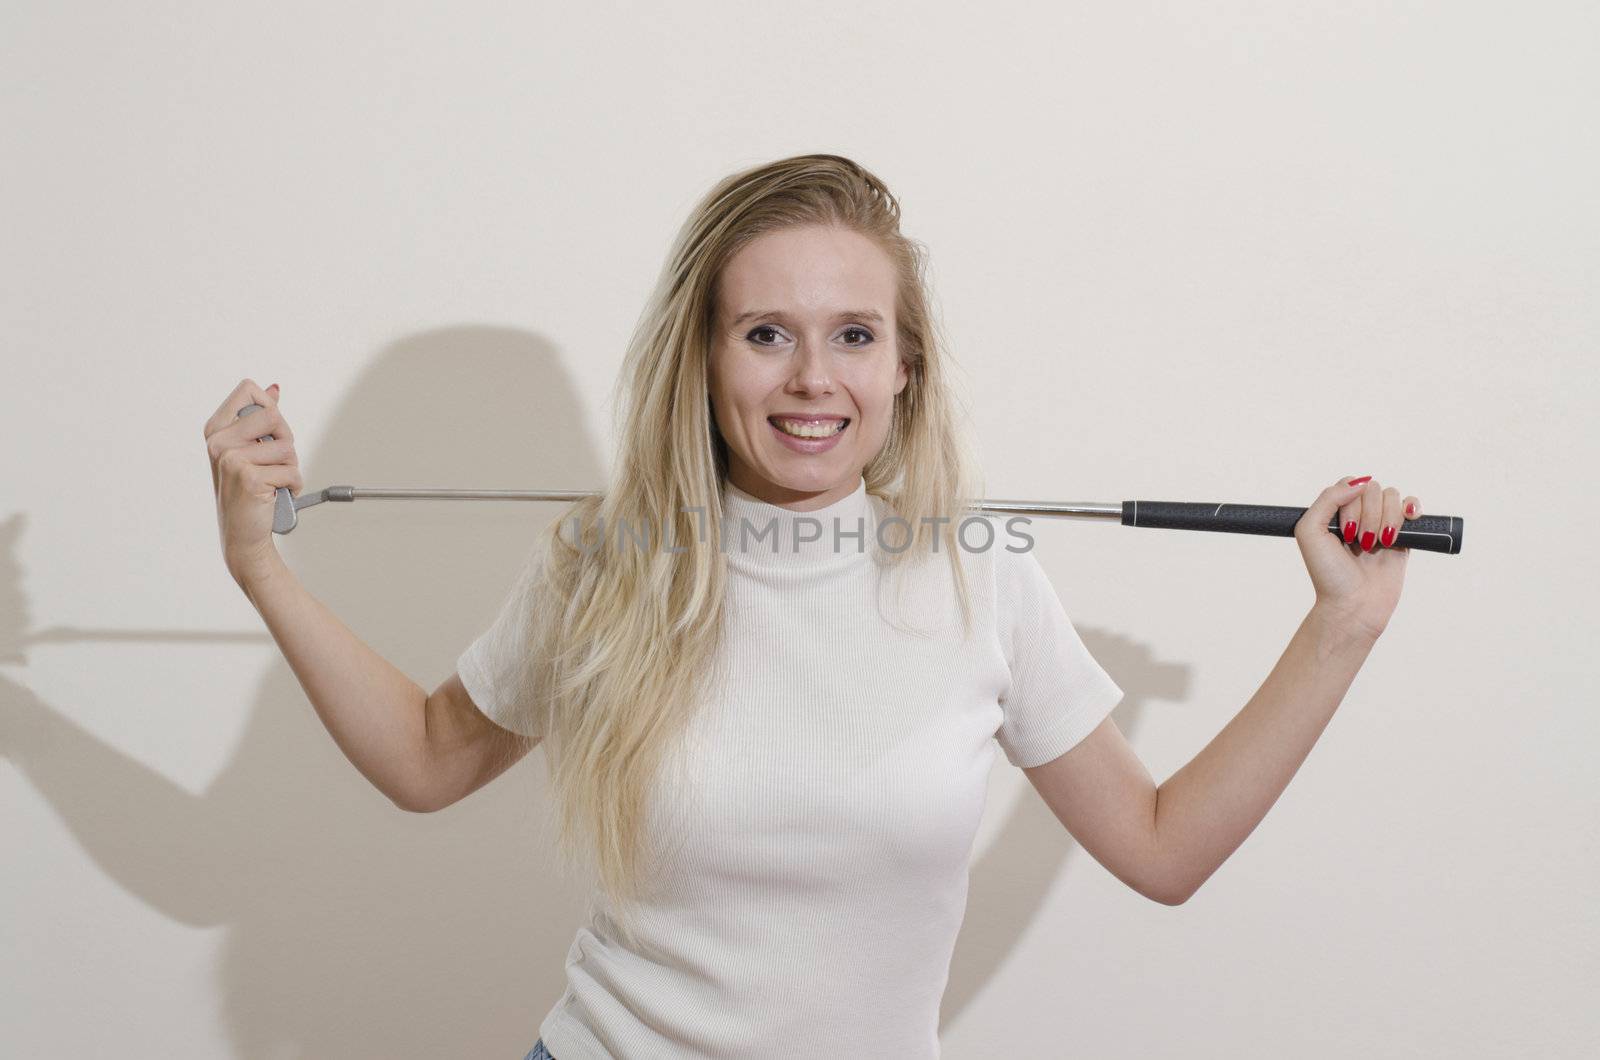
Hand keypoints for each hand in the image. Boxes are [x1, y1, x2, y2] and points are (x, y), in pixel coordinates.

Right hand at [203, 379, 302, 583]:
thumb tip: (274, 388)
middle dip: (285, 439)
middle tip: (273, 462)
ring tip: (272, 481)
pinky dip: (293, 485)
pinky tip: (275, 495)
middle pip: (274, 415)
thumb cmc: (249, 491)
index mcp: (216, 429)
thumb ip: (259, 418)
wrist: (243, 535)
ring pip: (287, 446)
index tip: (269, 430)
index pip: (249, 389)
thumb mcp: (249, 450)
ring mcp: (231, 460)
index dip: (270, 405)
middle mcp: (219, 442)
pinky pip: (292, 471)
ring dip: (290, 466)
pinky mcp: (249, 478)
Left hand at [1294, 474, 1420, 640]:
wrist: (1353, 605)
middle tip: (1361, 543)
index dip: (1351, 503)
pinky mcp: (1404, 538)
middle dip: (1368, 515)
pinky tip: (1408, 520)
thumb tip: (1360, 481)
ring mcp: (1382, 525)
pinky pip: (1412, 508)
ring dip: (1387, 519)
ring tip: (1378, 544)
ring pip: (1393, 497)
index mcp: (1335, 512)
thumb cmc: (1328, 573)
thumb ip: (1328, 498)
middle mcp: (1359, 515)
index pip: (1351, 484)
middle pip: (1374, 489)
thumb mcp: (1310, 531)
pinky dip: (1412, 508)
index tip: (1345, 531)